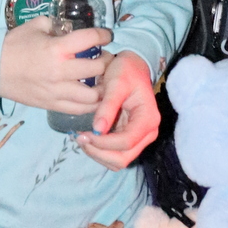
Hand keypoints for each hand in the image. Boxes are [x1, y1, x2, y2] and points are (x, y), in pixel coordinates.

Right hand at [0, 17, 111, 112]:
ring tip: (101, 79)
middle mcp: (61, 72)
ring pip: (93, 95)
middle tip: (105, 57)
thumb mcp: (36, 26)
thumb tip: (73, 29)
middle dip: (106, 61)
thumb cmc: (14, 45)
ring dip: (102, 86)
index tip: (106, 36)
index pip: (90, 40)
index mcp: (57, 49)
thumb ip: (57, 25)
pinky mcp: (53, 105)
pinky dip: (91, 104)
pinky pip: (79, 109)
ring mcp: (57, 92)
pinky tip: (93, 95)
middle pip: (97, 68)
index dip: (103, 35)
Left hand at [78, 51, 157, 169]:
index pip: (126, 142)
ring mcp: (139, 138)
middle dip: (99, 152)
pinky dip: (100, 151)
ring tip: (81, 138)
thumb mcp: (116, 83)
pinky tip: (88, 137)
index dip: (104, 143)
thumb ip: (108, 106)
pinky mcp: (129, 138)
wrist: (133, 67)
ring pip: (118, 160)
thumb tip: (97, 130)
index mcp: (148, 119)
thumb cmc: (126, 71)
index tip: (84, 134)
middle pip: (123, 158)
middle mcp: (147, 133)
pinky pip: (115, 154)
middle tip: (79, 138)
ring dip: (98, 154)